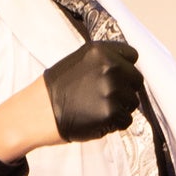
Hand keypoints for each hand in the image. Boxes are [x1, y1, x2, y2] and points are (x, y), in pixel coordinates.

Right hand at [0, 40, 145, 161]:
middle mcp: (110, 67)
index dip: (125, 68)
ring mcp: (112, 91)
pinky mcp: (112, 113)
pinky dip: (115, 123)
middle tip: (104, 97)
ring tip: (98, 108)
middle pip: (136, 80)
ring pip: (133, 101)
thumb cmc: (57, 88)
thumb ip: (103, 60)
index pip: (132, 56)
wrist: (38, 112)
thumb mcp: (78, 61)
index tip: (116, 76)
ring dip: (120, 107)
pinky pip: (126, 120)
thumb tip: (126, 66)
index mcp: (101, 51)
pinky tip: (97, 120)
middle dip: (125, 89)